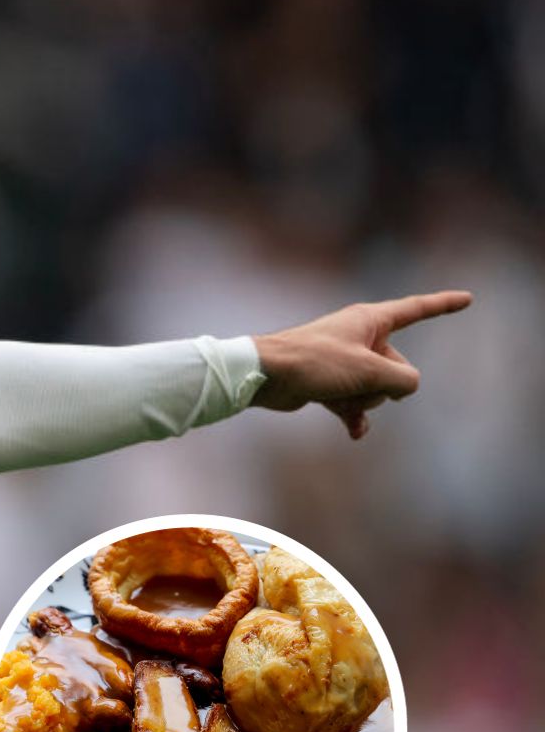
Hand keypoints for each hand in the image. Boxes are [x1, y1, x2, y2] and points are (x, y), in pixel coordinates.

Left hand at [252, 290, 471, 438]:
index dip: (443, 305)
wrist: (264, 376)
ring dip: (363, 400)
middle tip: (353, 380)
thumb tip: (405, 389)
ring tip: (336, 395)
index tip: (467, 298)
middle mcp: (359, 336)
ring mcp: (344, 361)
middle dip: (384, 383)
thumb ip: (403, 379)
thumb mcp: (370, 370)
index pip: (417, 309)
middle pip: (397, 366)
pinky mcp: (328, 383)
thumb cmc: (313, 362)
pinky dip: (355, 417)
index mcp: (371, 320)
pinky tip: (354, 432)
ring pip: (376, 388)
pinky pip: (354, 403)